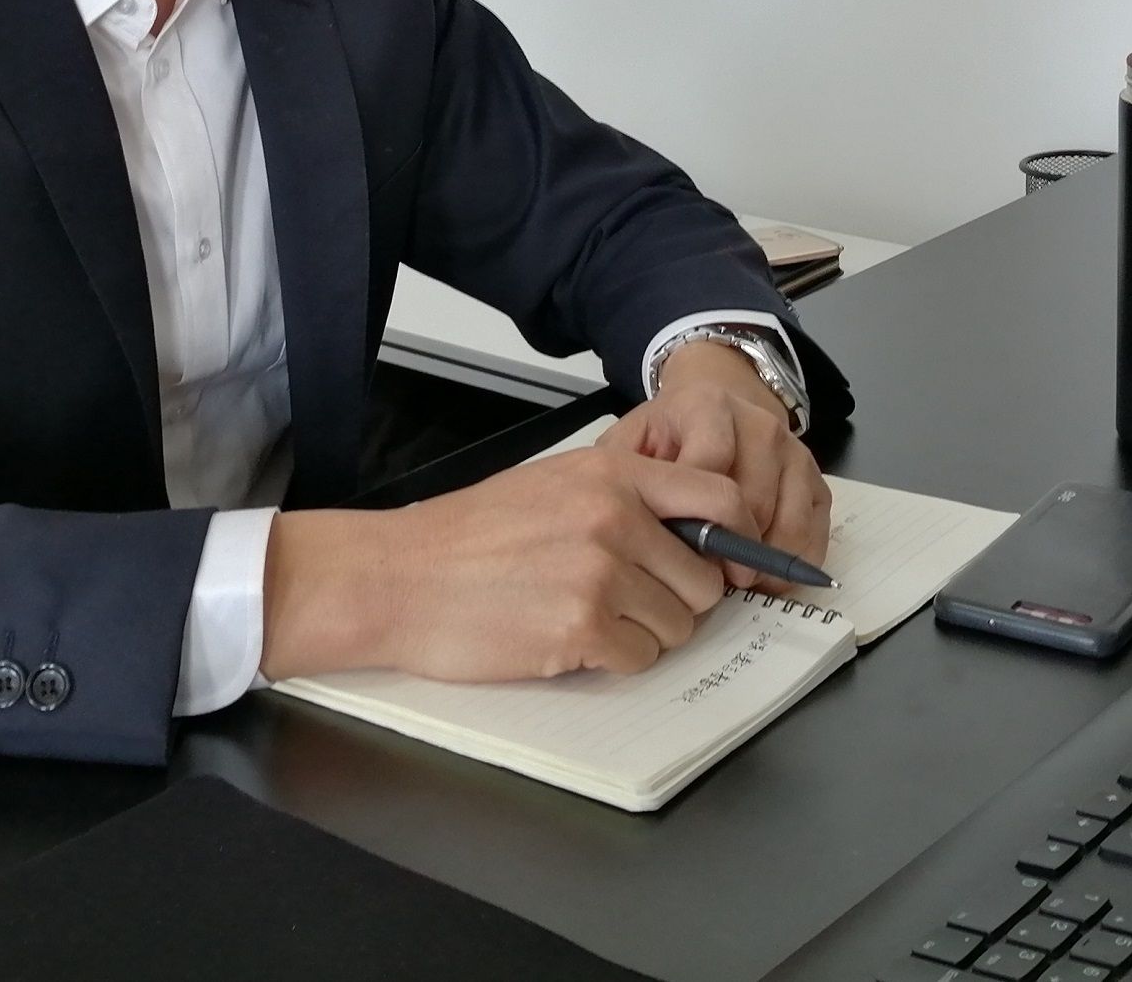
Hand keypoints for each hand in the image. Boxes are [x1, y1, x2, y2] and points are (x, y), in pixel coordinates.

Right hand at [259, 446, 753, 683]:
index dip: (735, 539)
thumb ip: (627, 498)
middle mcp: (615, 515)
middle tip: (622, 599)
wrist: (396, 577)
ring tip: (582, 615)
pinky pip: (638, 659)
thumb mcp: (553, 484)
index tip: (725, 564)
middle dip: (675, 600)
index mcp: (612, 472)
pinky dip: (610, 659)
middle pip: (705, 579)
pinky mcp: (581, 627)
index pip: (722, 498)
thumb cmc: (468, 537)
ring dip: (641, 633)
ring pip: (677, 625)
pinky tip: (563, 637)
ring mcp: (601, 572)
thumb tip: (699, 532)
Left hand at [602, 340, 832, 589]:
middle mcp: (759, 422)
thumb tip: (636, 533)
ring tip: (728, 577)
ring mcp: (794, 451)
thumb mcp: (631, 444)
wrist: (712, 411)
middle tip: (700, 576)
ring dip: (758, 564)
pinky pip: (813, 537)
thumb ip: (623, 478)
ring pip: (785, 525)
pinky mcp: (817, 481)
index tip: (674, 548)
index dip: (692, 516)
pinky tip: (761, 575)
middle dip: (724, 548)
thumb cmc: (666, 439)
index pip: (708, 467)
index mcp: (707, 406)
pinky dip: (789, 566)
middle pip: (750, 502)